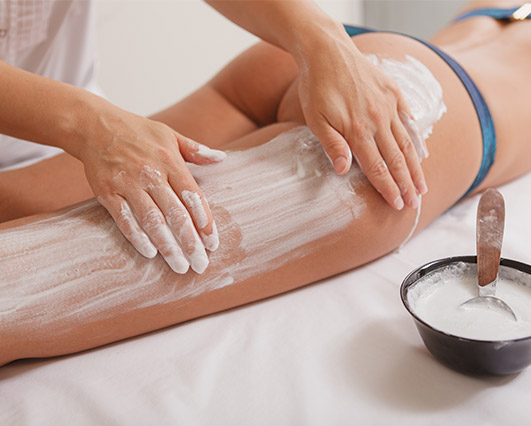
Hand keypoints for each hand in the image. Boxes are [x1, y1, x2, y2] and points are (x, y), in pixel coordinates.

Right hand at [78, 101, 224, 273]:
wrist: (93, 125)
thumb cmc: (137, 131)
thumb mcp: (169, 134)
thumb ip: (196, 150)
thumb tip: (222, 157)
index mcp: (170, 161)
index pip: (192, 196)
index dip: (204, 221)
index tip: (212, 243)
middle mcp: (151, 174)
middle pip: (175, 213)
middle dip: (190, 242)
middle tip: (200, 265)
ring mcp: (128, 184)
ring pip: (152, 220)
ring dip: (167, 246)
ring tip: (179, 266)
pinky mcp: (107, 192)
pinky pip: (124, 219)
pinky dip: (137, 237)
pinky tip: (150, 253)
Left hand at [296, 32, 427, 209]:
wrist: (328, 51)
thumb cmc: (317, 88)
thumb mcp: (316, 119)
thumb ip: (332, 145)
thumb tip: (344, 171)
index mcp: (357, 131)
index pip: (377, 168)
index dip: (388, 188)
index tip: (397, 205)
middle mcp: (378, 121)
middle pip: (396, 160)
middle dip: (406, 185)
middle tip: (415, 204)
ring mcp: (389, 106)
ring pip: (406, 143)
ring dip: (415, 168)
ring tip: (423, 187)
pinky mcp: (394, 93)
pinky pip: (410, 120)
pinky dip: (417, 139)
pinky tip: (422, 153)